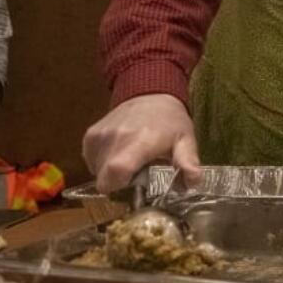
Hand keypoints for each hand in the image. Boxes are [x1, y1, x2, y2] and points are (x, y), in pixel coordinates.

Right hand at [82, 93, 201, 193]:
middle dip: (117, 185)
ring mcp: (99, 136)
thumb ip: (188, 162)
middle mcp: (115, 138)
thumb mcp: (186, 141)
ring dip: (110, 173)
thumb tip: (194, 182)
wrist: (150, 94)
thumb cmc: (171, 121)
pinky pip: (90, 160)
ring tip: (130, 161)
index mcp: (140, 141)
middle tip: (136, 175)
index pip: (116, 170)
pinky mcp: (89, 135)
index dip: (120, 187)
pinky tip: (119, 153)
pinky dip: (102, 163)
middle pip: (104, 179)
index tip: (133, 188)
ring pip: (96, 172)